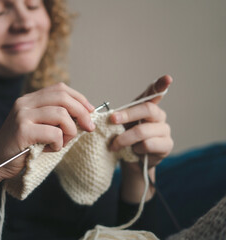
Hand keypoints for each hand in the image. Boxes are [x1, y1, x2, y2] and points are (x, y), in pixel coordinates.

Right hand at [0, 83, 94, 179]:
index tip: (90, 111)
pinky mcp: (23, 131)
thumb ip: (56, 118)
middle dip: (82, 112)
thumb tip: (84, 116)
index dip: (79, 98)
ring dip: (70, 132)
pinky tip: (51, 149)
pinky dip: (59, 144)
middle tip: (90, 127)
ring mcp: (22, 115)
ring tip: (63, 143)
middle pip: (63, 97)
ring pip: (61, 115)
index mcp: (30, 99)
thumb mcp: (39, 127)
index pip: (60, 88)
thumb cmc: (22, 146)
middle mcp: (25, 103)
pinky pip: (54, 133)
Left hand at [108, 75, 173, 201]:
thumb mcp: (119, 124)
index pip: (155, 92)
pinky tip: (133, 151)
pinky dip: (135, 148)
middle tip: (112, 119)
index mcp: (146, 106)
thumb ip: (118, 116)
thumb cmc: (124, 138)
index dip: (161, 85)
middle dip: (127, 114)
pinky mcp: (166, 145)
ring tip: (114, 145)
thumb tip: (109, 115)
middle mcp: (159, 115)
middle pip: (147, 109)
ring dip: (124, 139)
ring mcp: (165, 130)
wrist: (131, 160)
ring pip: (143, 131)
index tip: (168, 78)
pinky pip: (148, 144)